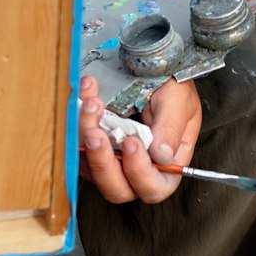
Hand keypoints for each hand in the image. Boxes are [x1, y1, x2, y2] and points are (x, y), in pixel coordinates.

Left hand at [78, 74, 201, 204]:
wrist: (155, 66)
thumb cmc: (173, 86)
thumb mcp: (178, 102)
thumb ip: (171, 129)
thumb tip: (161, 156)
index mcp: (168, 164)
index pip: (154, 188)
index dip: (140, 173)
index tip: (132, 142)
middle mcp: (140, 168)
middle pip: (118, 189)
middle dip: (102, 163)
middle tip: (96, 133)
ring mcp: (115, 159)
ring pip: (93, 168)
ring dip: (86, 139)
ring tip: (90, 105)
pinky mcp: (96, 146)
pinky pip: (78, 149)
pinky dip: (77, 127)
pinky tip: (83, 101)